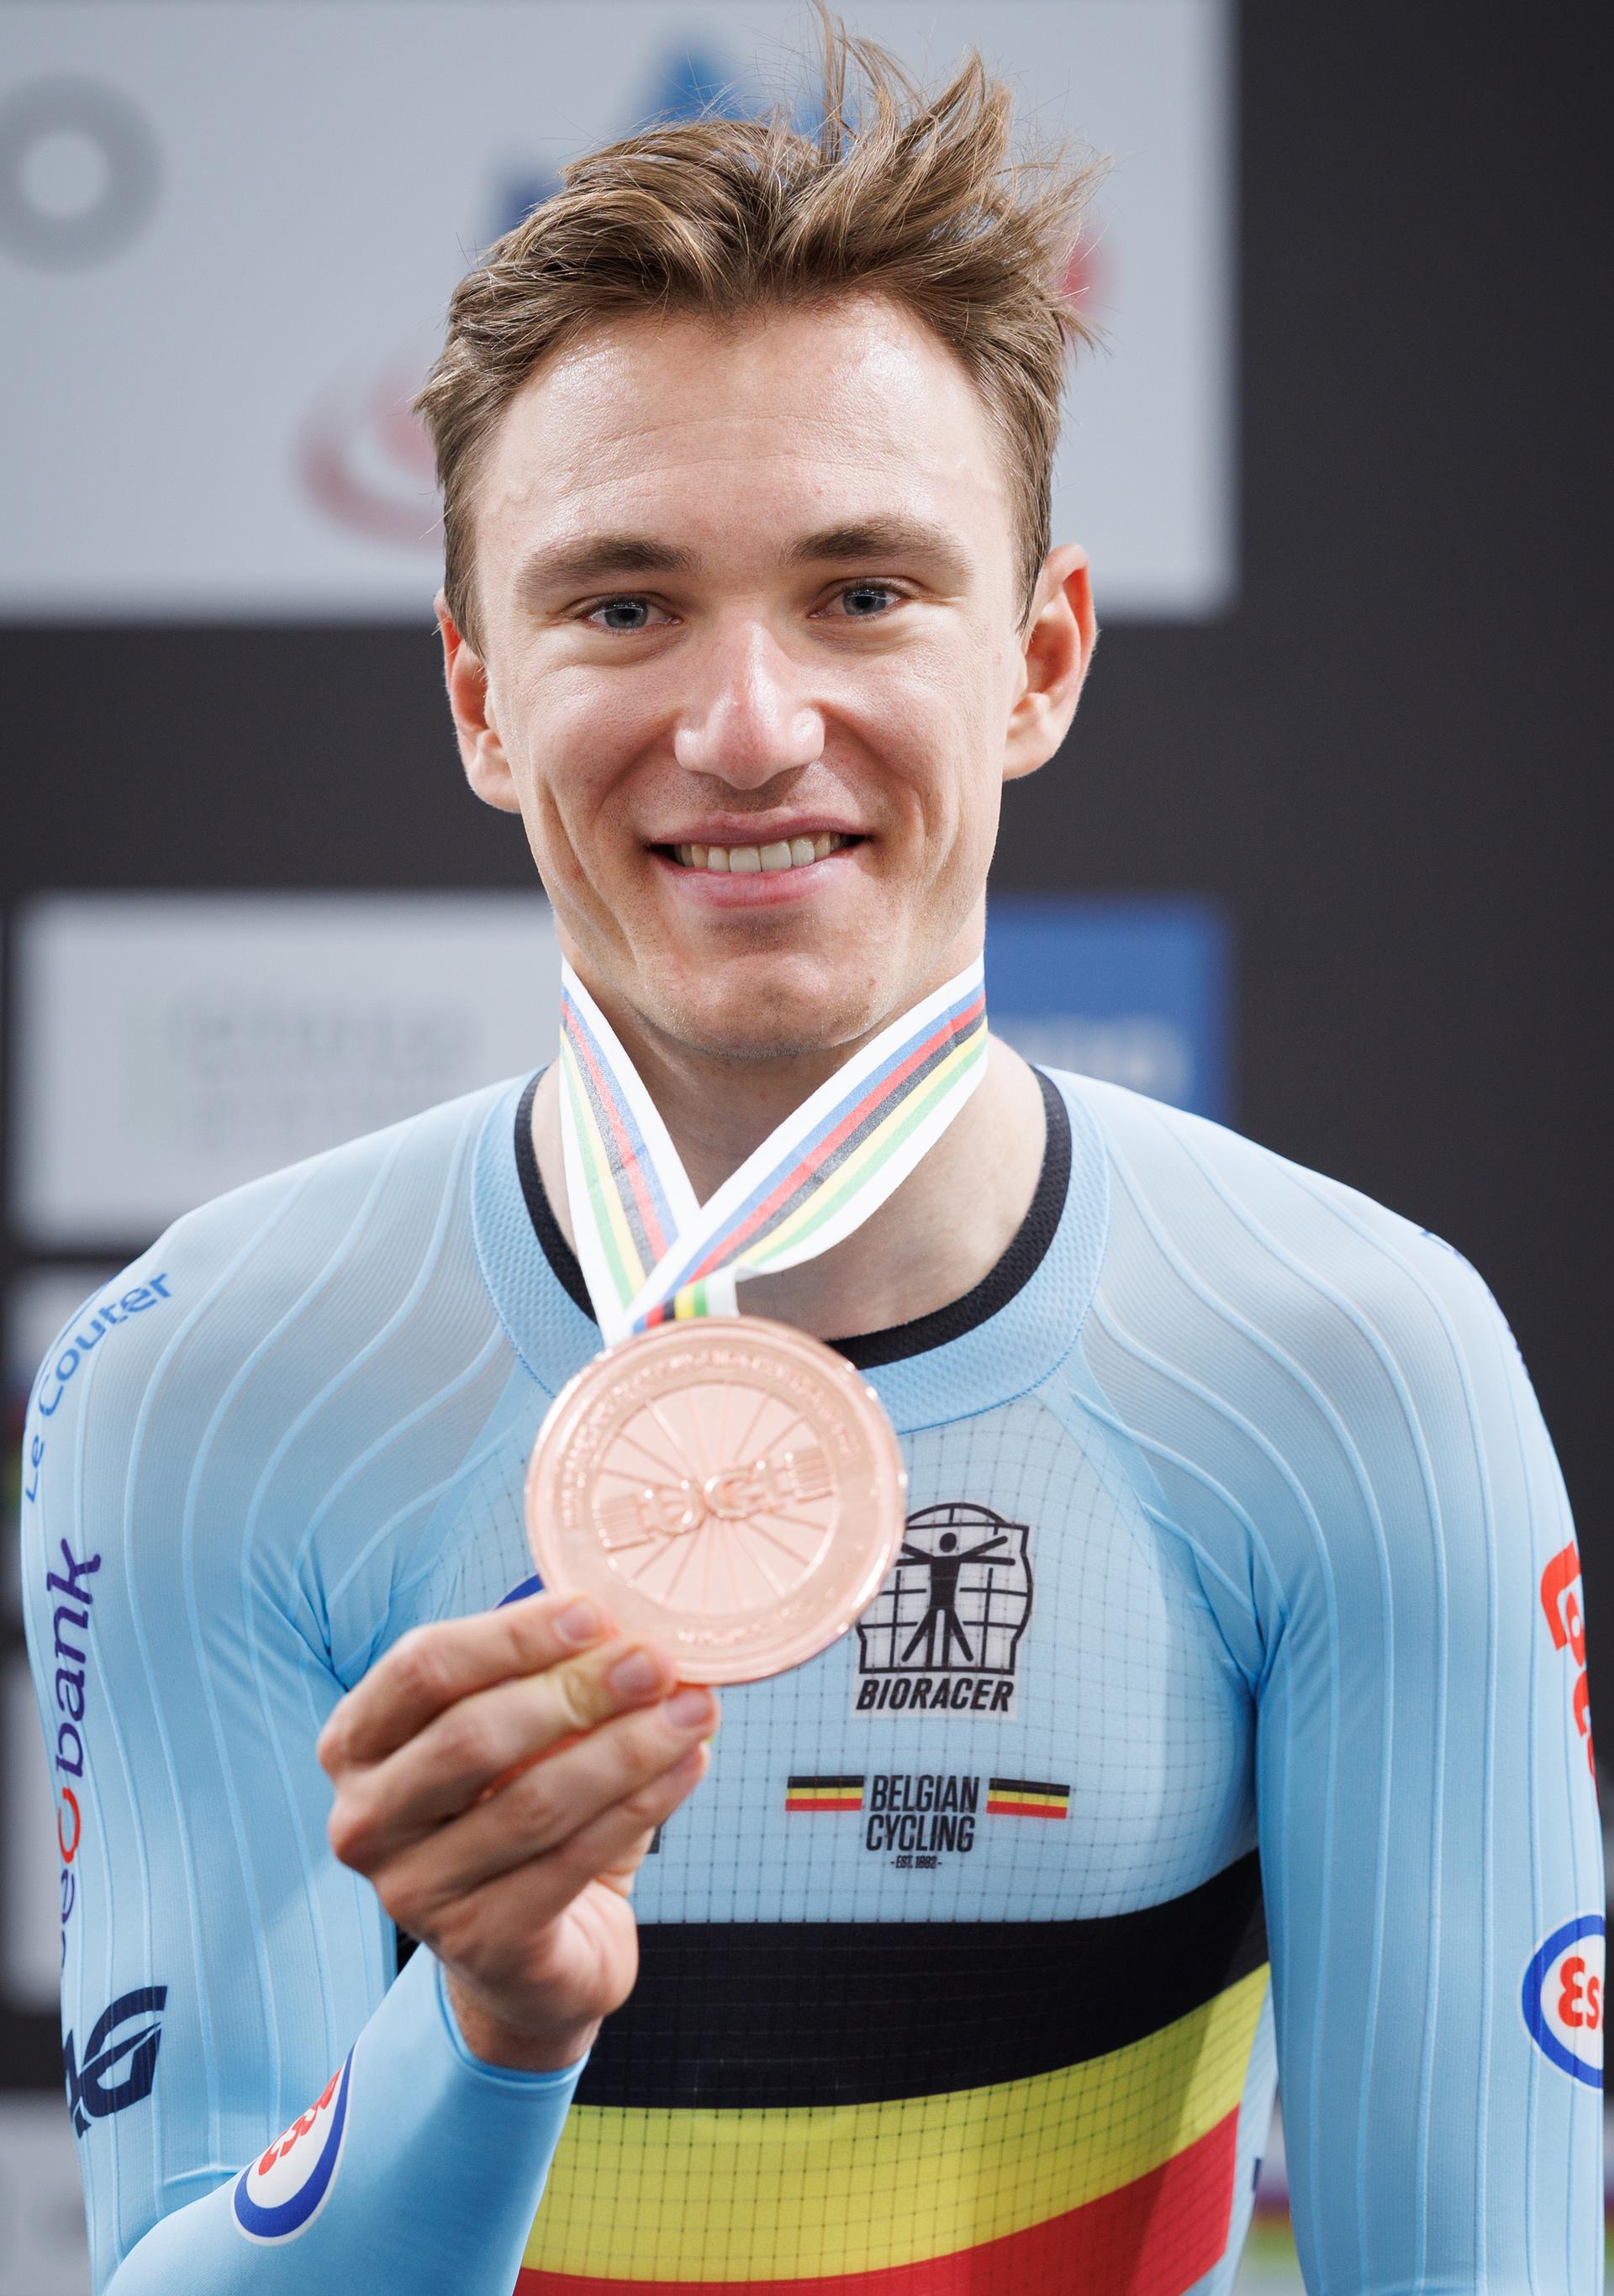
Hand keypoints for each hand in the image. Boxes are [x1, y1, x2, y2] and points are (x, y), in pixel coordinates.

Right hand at [316, 1593, 716, 2070]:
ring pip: (532, 1803)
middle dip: (577, 1690)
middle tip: (657, 1661)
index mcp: (356, 1743)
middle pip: (473, 1736)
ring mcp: (413, 1892)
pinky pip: (572, 1861)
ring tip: (694, 1711)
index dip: (511, 1636)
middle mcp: (364, 1820)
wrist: (536, 1952)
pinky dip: (641, 1806)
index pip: (423, 1669)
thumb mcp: (514, 1735)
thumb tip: (631, 1619)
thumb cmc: (517, 1811)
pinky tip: (688, 1766)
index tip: (595, 1613)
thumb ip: (547, 1675)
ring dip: (626, 1748)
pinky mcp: (480, 1944)